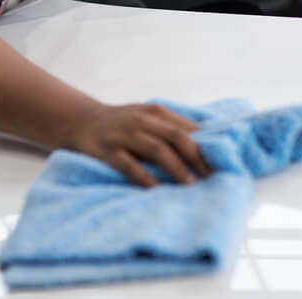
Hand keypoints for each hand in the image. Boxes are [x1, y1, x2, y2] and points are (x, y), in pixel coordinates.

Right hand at [63, 102, 212, 187]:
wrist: (81, 120)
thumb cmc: (121, 122)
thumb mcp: (147, 116)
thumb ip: (171, 127)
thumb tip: (205, 144)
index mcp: (155, 112)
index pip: (186, 128)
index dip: (205, 145)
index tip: (221, 162)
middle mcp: (142, 121)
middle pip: (175, 137)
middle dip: (196, 157)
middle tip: (211, 176)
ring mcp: (124, 135)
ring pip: (156, 149)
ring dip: (177, 168)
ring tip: (191, 184)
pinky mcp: (108, 151)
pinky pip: (130, 166)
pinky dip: (146, 178)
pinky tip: (158, 190)